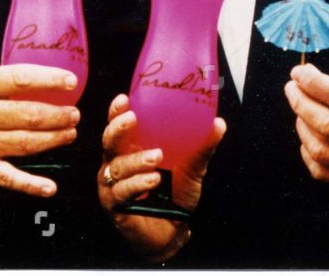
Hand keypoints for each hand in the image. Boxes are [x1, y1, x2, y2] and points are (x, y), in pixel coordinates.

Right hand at [0, 64, 80, 196]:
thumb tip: (29, 83)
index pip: (19, 78)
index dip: (48, 79)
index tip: (70, 80)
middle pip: (27, 114)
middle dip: (57, 114)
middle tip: (75, 114)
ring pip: (24, 143)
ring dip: (52, 139)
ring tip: (69, 134)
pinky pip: (7, 177)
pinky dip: (30, 184)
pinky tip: (49, 187)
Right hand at [97, 93, 224, 260]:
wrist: (173, 230)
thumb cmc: (176, 195)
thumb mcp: (192, 168)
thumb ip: (202, 148)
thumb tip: (218, 123)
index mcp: (131, 149)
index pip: (119, 126)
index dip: (117, 112)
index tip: (124, 98)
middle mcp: (117, 163)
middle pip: (109, 141)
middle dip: (118, 128)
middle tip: (133, 120)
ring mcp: (112, 184)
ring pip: (118, 166)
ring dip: (136, 160)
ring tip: (157, 157)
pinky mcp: (114, 204)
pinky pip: (120, 190)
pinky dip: (137, 183)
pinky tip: (152, 180)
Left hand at [284, 63, 328, 185]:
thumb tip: (310, 82)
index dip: (314, 84)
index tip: (298, 73)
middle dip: (302, 103)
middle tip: (292, 87)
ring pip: (323, 151)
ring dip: (303, 127)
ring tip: (301, 111)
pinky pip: (326, 173)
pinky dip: (309, 154)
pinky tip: (309, 137)